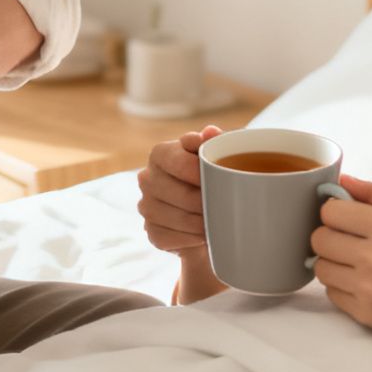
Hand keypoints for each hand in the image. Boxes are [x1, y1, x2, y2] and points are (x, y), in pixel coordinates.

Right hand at [138, 126, 227, 302]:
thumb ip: (215, 141)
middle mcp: (147, 178)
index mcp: (161, 153)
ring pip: (175, 218)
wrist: (208, 210)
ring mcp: (146, 206)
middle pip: (179, 194)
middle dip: (205, 203)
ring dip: (201, 223)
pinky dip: (190, 239)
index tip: (223, 182)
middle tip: (226, 207)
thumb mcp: (219, 155)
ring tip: (219, 222)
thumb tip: (210, 132)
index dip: (203, 175)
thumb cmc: (215, 176)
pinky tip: (204, 235)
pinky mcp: (151, 231)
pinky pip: (169, 238)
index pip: (180, 163)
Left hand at [309, 174, 371, 355]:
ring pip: (320, 267)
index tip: (348, 218)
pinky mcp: (363, 313)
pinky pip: (330, 293)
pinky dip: (342, 288)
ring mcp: (367, 287)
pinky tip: (364, 284)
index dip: (336, 212)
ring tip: (357, 264)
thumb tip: (342, 179)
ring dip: (333, 263)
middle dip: (331, 236)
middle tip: (351, 242)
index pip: (330, 211)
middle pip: (319, 238)